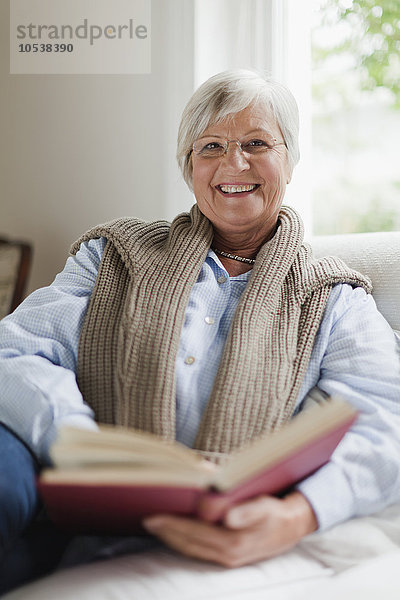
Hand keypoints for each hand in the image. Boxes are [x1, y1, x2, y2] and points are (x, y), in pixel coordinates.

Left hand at [142, 491, 317, 567]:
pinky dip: (184, 542)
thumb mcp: (265, 507)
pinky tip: (175, 533)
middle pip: (188, 544)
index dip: (172, 525)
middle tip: (146, 519)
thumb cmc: (276, 512)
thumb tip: (227, 516)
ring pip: (191, 549)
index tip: (153, 516)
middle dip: (166, 532)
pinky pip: (199, 551)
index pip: (194, 533)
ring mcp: (227, 558)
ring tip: (155, 525)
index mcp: (234, 542)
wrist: (292, 527)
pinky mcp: (228, 557)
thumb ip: (247, 511)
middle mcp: (228, 555)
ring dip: (172, 538)